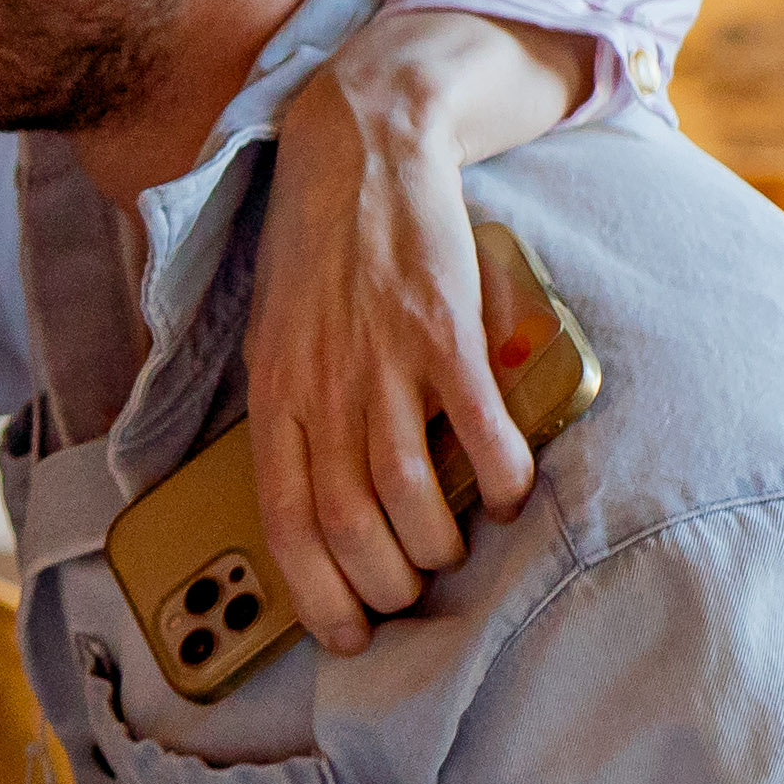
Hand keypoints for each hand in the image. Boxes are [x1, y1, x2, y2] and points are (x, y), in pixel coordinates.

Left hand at [242, 14, 584, 649]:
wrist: (358, 147)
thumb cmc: (320, 254)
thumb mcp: (277, 337)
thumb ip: (296, 411)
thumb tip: (313, 496)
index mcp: (275, 394)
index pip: (282, 521)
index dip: (314, 593)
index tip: (348, 635)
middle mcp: (321, 385)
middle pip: (346, 521)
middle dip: (380, 583)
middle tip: (409, 598)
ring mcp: (380, 357)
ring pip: (404, 490)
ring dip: (433, 542)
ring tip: (450, 553)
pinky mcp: (441, 326)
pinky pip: (474, 424)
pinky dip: (497, 473)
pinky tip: (509, 494)